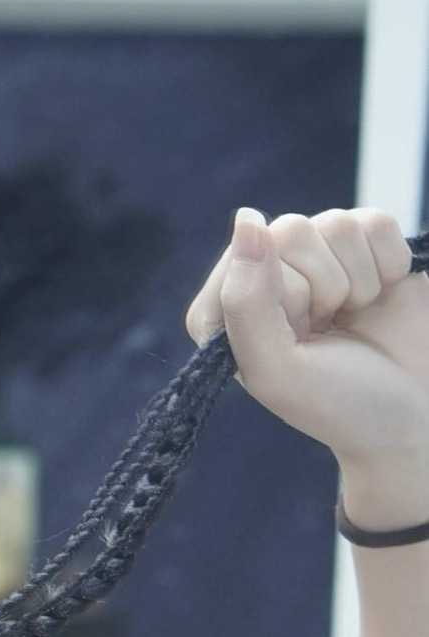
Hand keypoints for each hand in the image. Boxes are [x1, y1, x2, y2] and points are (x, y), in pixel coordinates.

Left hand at [187, 207, 428, 519]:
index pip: (244, 257)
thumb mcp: (277, 371)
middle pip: (291, 231)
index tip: (296, 338)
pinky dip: (389, 264)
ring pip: (337, 223)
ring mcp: (319, 258)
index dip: (283, 298)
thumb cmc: (341, 404)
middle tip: (329, 330)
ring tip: (354, 317)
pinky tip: (379, 298)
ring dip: (358, 280)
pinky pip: (376, 222)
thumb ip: (245, 303)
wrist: (416, 416)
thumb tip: (247, 220)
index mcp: (226, 311)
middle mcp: (267, 277)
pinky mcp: (367, 244)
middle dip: (324, 287)